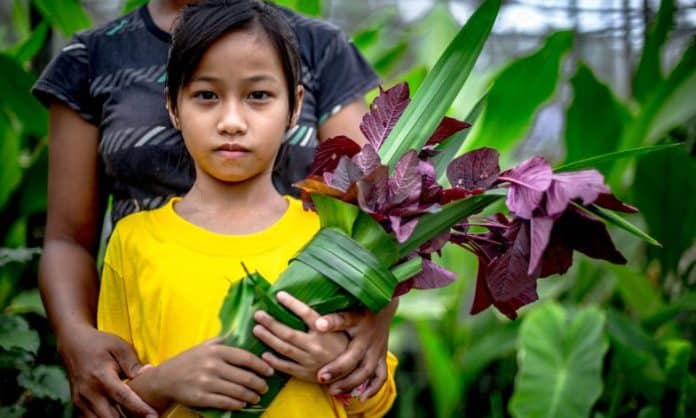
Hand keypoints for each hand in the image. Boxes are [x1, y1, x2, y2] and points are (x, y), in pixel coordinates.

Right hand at [57, 325, 157, 417]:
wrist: (72, 344)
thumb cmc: (100, 344)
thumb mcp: (120, 347)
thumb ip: (133, 363)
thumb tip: (149, 373)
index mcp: (101, 377)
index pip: (123, 398)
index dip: (139, 409)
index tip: (153, 416)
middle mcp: (89, 393)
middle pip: (111, 417)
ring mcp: (81, 401)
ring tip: (135, 417)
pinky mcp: (78, 405)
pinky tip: (120, 416)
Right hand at [147, 338, 273, 410]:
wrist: (165, 378)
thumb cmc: (189, 360)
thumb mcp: (206, 345)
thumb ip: (224, 341)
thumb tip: (246, 334)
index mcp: (216, 351)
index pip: (246, 358)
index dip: (261, 365)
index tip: (270, 370)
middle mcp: (213, 366)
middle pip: (245, 377)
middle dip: (259, 384)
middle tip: (265, 387)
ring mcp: (207, 383)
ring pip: (237, 391)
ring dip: (251, 396)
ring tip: (257, 397)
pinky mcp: (201, 398)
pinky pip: (225, 402)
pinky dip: (237, 404)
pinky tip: (243, 404)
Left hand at [253, 291, 348, 382]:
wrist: (352, 373)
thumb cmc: (345, 347)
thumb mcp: (341, 329)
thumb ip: (325, 319)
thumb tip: (306, 305)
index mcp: (325, 332)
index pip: (306, 314)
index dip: (292, 304)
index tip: (279, 295)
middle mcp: (316, 346)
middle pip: (289, 333)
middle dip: (271, 323)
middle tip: (258, 314)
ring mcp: (309, 361)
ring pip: (284, 349)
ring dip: (268, 339)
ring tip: (256, 329)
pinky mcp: (305, 374)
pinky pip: (286, 367)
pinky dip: (274, 361)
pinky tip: (264, 354)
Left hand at [314, 298, 397, 399]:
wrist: (383, 308)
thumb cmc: (359, 308)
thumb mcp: (348, 308)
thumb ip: (334, 317)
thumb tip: (316, 323)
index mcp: (359, 322)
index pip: (344, 322)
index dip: (331, 324)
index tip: (318, 328)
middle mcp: (369, 338)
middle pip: (355, 357)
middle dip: (338, 369)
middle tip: (320, 378)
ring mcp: (377, 350)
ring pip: (366, 371)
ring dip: (350, 382)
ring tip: (333, 390)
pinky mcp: (382, 357)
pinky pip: (381, 376)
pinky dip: (373, 388)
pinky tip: (362, 397)